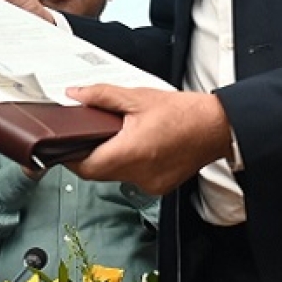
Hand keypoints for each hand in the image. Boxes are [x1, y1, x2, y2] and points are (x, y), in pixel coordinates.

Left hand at [63, 84, 233, 194]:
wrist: (217, 127)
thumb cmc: (184, 113)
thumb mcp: (136, 98)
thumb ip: (101, 96)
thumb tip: (75, 95)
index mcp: (131, 153)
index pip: (86, 166)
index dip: (69, 156)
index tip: (63, 145)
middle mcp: (139, 174)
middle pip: (97, 173)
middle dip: (88, 155)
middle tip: (87, 136)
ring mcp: (150, 184)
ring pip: (115, 176)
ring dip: (109, 159)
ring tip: (117, 137)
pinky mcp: (160, 186)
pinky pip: (133, 178)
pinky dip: (128, 165)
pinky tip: (136, 147)